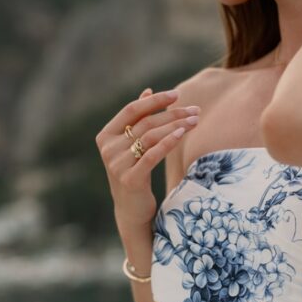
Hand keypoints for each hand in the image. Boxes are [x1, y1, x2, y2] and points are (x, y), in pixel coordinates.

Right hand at [96, 87, 200, 236]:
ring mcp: (117, 165)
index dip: (155, 100)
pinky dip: (168, 142)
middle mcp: (108, 150)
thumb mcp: (133, 145)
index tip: (177, 94)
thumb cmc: (135, 172)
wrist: (131, 210)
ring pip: (151, 137)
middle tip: (195, 110)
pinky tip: (182, 134)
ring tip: (195, 121)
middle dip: (173, 114)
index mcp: (105, 136)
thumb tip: (148, 91)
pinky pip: (152, 155)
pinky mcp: (130, 180)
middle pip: (145, 123)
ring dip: (176, 126)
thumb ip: (137, 119)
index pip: (131, 110)